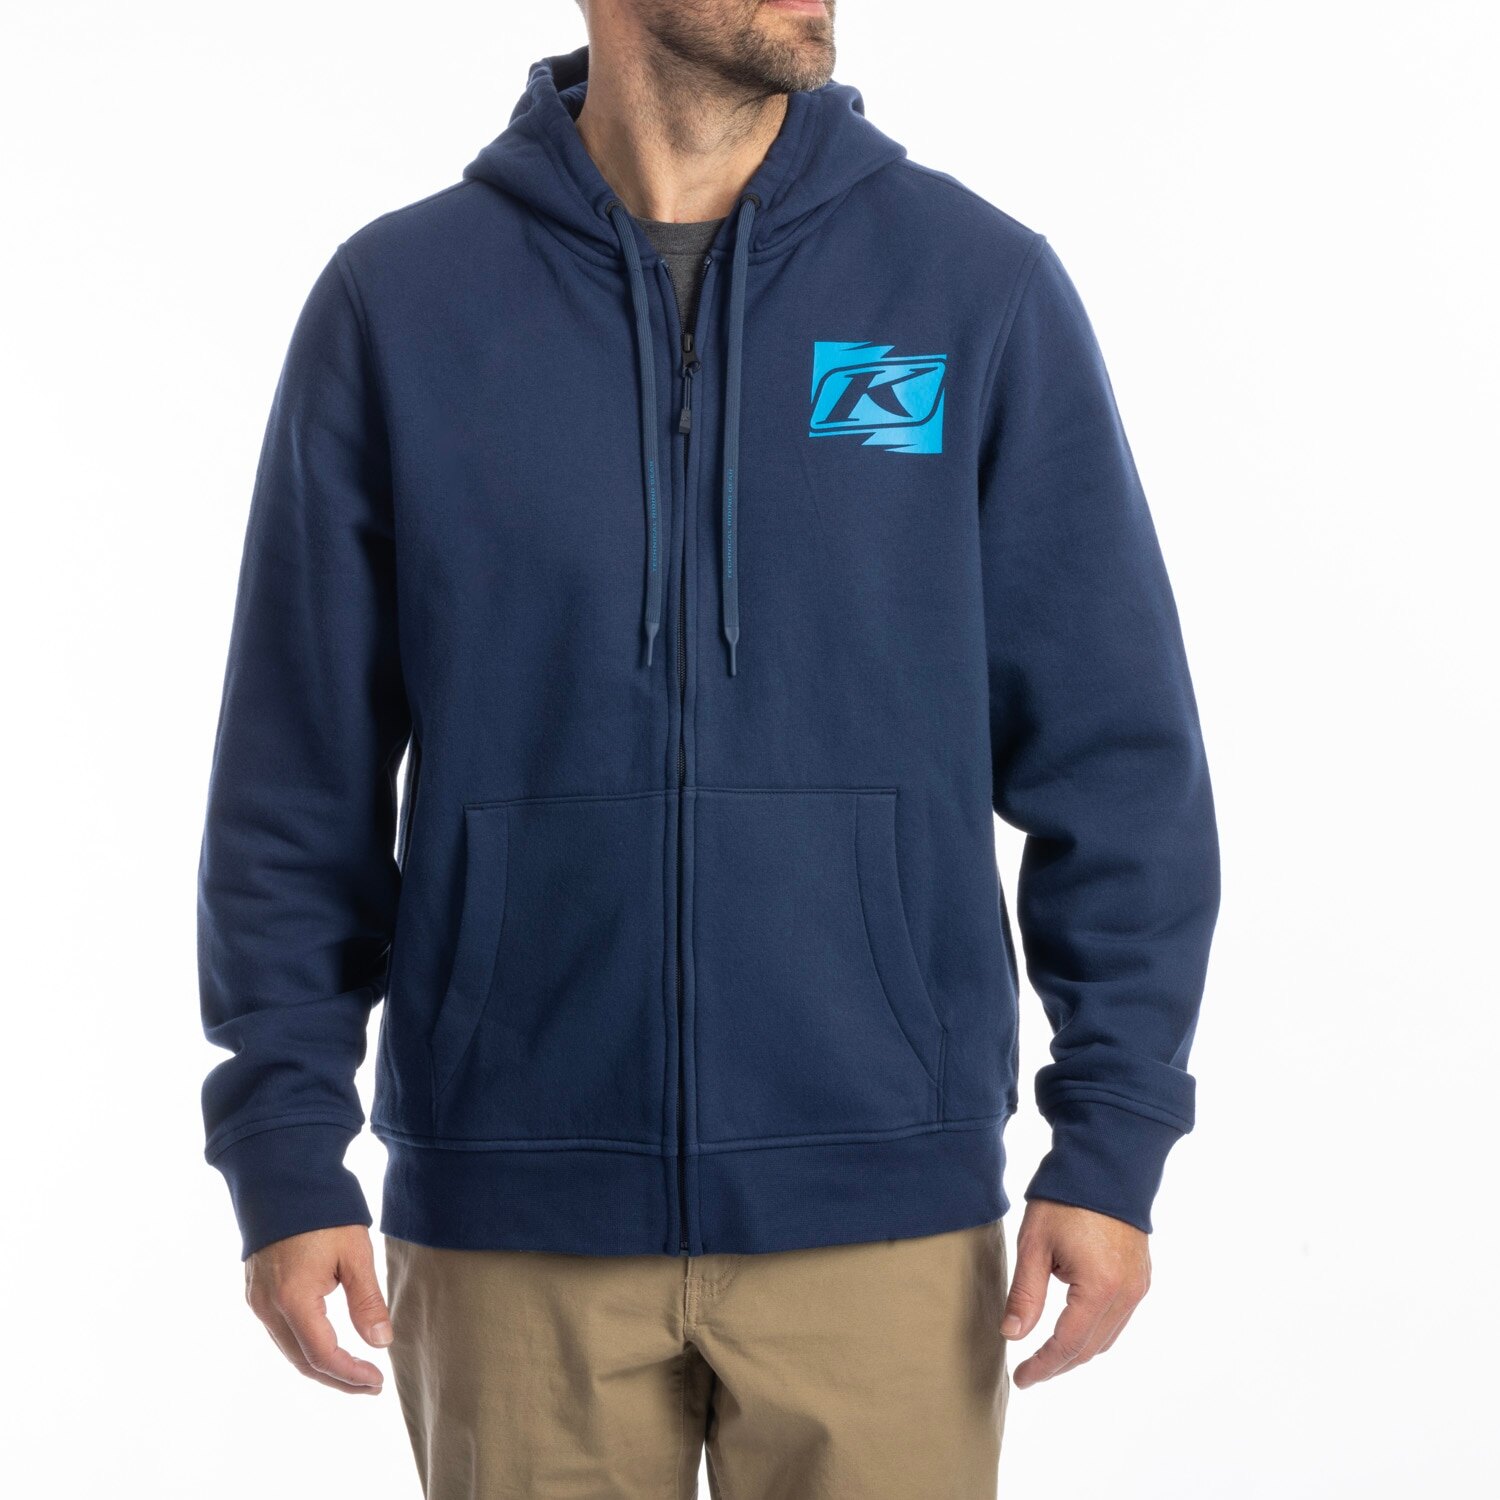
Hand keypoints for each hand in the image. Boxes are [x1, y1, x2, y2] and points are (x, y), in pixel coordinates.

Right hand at [244, 1225, 392, 1393]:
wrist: (281, 1177)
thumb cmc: (323, 1212)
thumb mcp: (354, 1253)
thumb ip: (367, 1301)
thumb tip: (381, 1343)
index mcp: (293, 1299)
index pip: (322, 1355)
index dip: (351, 1374)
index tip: (377, 1381)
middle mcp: (267, 1307)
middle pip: (302, 1361)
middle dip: (337, 1378)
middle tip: (370, 1385)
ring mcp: (257, 1300)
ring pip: (289, 1349)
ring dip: (321, 1365)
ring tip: (355, 1371)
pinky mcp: (255, 1291)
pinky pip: (279, 1332)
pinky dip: (304, 1346)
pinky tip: (327, 1345)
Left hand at [1001, 1200, 1150, 1388]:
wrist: (1105, 1166)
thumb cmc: (1065, 1199)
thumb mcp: (1035, 1244)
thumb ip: (1025, 1294)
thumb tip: (1012, 1336)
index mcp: (1099, 1288)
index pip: (1068, 1344)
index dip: (1042, 1365)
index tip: (1020, 1379)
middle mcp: (1126, 1294)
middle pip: (1090, 1347)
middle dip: (1059, 1364)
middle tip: (1029, 1373)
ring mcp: (1138, 1286)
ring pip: (1107, 1337)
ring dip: (1078, 1351)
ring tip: (1047, 1356)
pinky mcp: (1141, 1277)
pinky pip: (1118, 1319)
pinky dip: (1094, 1331)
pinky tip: (1073, 1329)